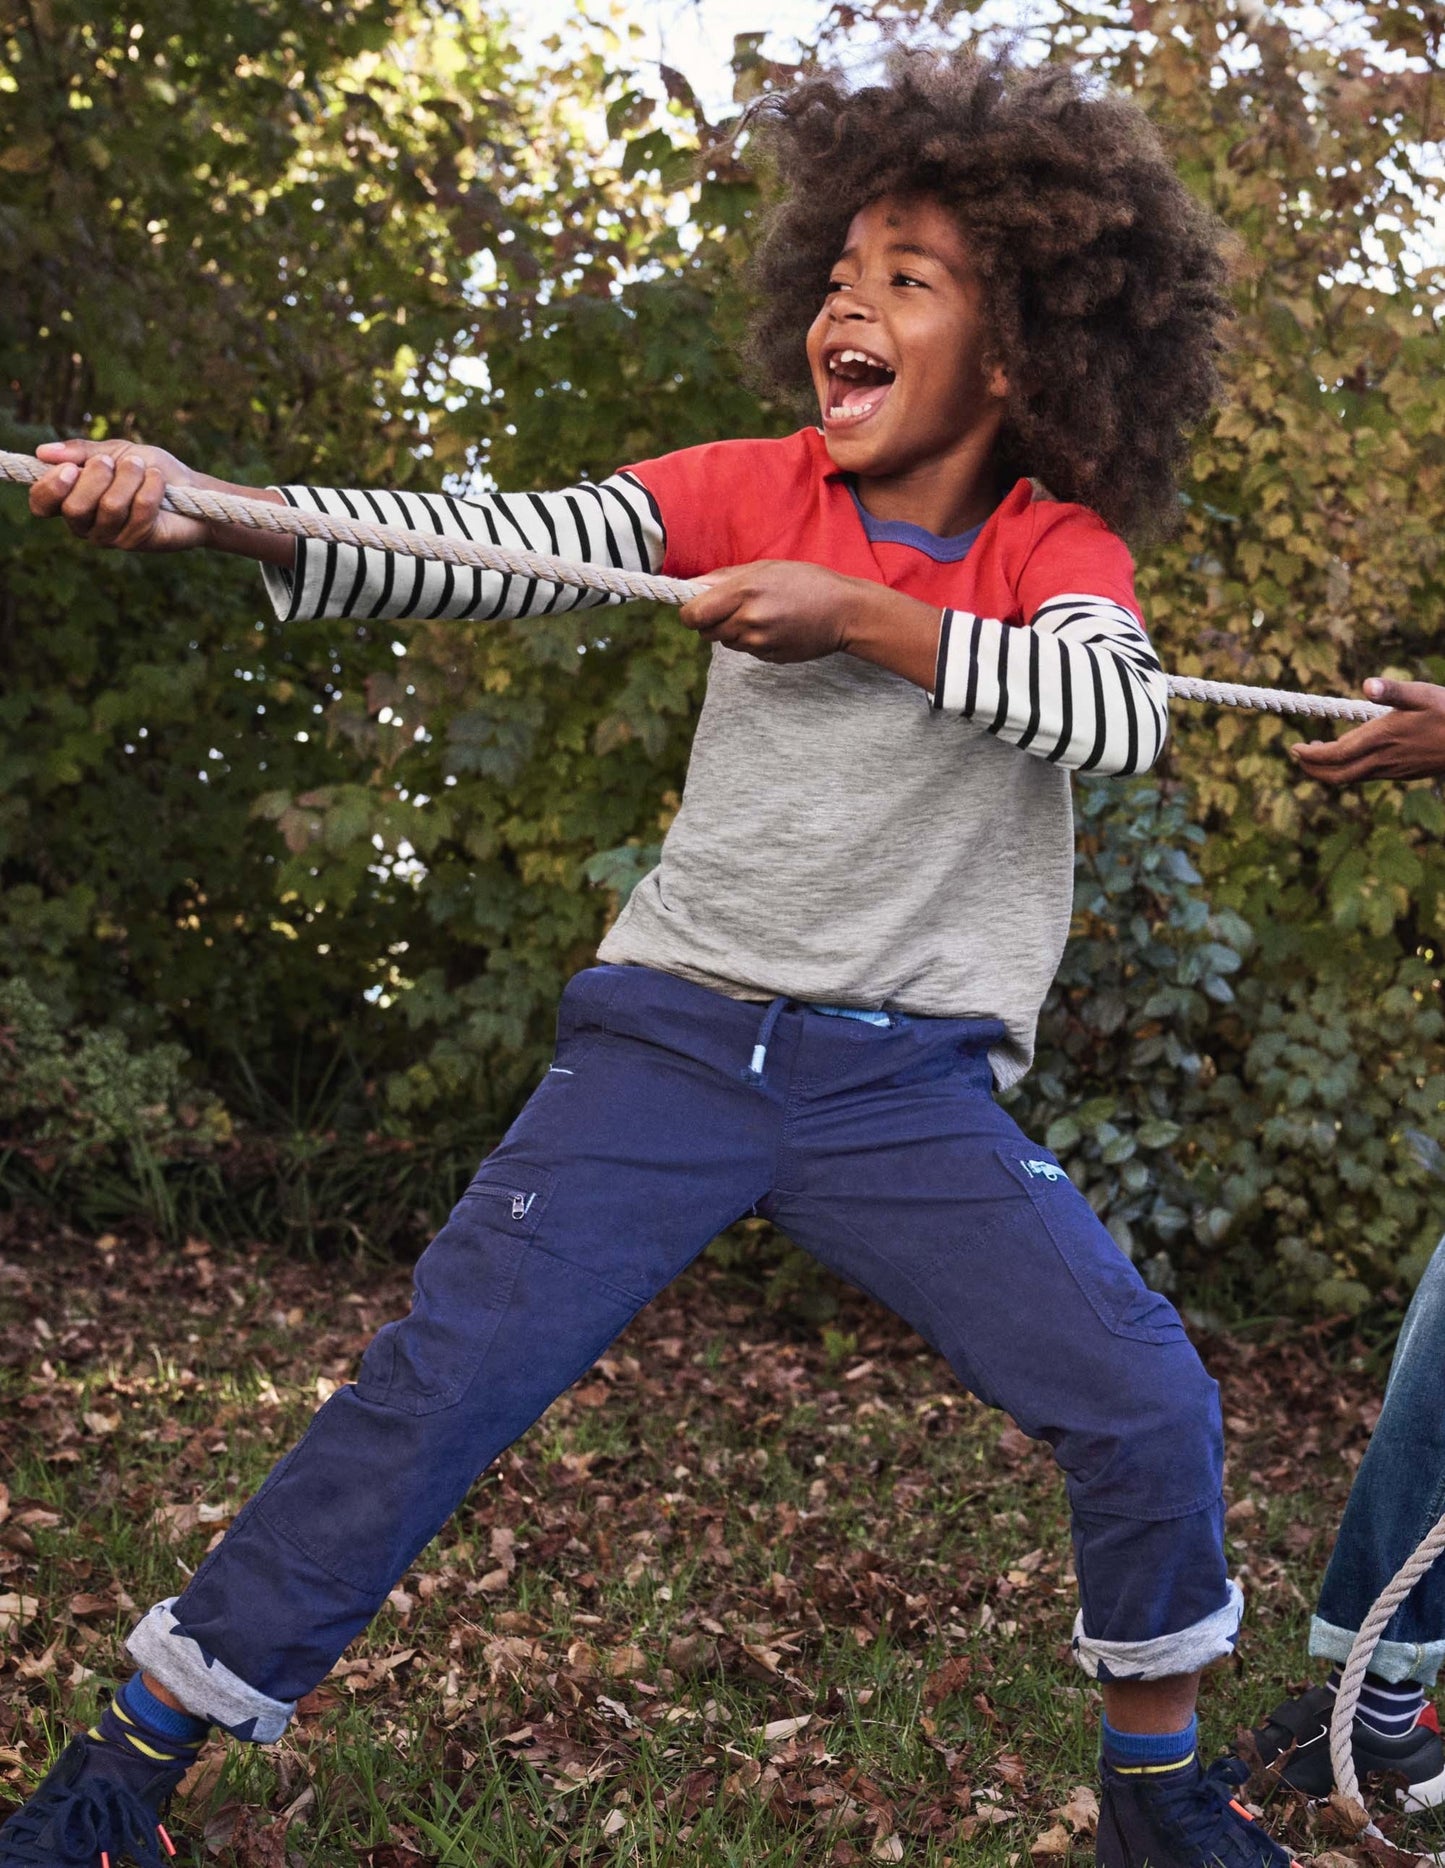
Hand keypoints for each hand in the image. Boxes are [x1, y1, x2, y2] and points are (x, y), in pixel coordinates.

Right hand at [30, 438, 209, 551]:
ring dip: (129, 477)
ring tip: (142, 467)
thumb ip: (81, 452)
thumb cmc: (148, 469)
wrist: (192, 489)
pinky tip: (158, 480)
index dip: (50, 487)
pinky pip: (139, 511)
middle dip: (97, 477)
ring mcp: (110, 537)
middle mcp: (86, 524)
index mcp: (71, 500)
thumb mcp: (114, 452)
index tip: (72, 467)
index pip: (41, 504)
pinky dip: (150, 487)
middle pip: (74, 507)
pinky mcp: (137, 542)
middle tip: (115, 463)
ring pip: (110, 507)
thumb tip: (42, 452)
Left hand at [679, 561, 860, 663]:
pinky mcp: (768, 657)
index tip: (697, 607)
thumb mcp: (764, 568)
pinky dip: (752, 640)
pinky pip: (746, 650)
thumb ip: (723, 578)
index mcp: (743, 591)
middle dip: (711, 621)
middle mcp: (748, 620)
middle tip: (732, 608)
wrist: (843, 611)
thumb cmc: (805, 581)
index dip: (690, 613)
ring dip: (733, 631)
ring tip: (761, 614)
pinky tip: (774, 627)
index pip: (692, 615)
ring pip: (725, 642)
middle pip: (705, 632)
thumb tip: (690, 585)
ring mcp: (759, 642)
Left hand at [1290, 679, 1444, 784]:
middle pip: (1338, 775)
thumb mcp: (1423, 694)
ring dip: (1330, 769)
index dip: (1311, 756)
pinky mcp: (1403, 773)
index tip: (1294, 749)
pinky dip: (1349, 769)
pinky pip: (1367, 776)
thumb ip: (1393, 691)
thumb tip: (1367, 685)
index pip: (1336, 755)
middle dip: (1313, 768)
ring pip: (1351, 778)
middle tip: (1298, 754)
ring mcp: (1393, 770)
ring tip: (1317, 753)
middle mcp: (1384, 760)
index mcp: (1383, 738)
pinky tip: (1350, 755)